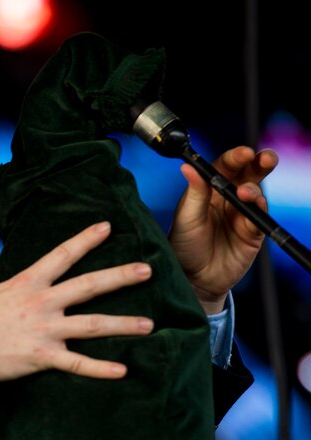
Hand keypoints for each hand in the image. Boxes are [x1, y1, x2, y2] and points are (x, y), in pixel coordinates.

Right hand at [0, 221, 153, 385]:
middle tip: (147, 270)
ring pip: (92, 324)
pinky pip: (78, 364)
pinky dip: (101, 369)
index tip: (107, 227)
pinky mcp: (42, 356)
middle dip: (121, 276)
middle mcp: (41, 302)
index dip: (85, 240)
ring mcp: (44, 329)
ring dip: (123, 324)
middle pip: (89, 285)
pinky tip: (123, 371)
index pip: (61, 255)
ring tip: (149, 324)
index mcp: (25, 283)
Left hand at [169, 146, 277, 313]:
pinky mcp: (252, 233)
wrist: (192, 279)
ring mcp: (241, 215)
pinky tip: (254, 207)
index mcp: (208, 191)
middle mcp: (227, 199)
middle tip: (263, 158)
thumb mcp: (185, 218)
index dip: (235, 157)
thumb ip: (194, 193)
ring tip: (245, 193)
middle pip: (248, 174)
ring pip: (257, 193)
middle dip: (259, 162)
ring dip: (254, 189)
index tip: (243, 153)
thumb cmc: (183, 247)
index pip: (225, 167)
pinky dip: (260, 210)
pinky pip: (260, 217)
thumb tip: (187, 166)